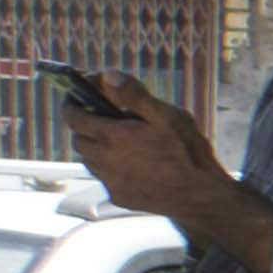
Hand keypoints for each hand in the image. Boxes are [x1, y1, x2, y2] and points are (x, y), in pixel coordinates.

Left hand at [64, 74, 241, 238]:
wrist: (201, 196)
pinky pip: (105, 179)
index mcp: (111, 136)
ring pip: (89, 161)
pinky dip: (110, 169)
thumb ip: (134, 95)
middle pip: (78, 140)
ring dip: (95, 149)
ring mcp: (110, 181)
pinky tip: (132, 166)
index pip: (73, 117)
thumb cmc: (187, 153)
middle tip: (101, 119)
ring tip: (117, 143)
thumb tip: (107, 76)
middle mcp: (104, 160)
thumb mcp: (167, 116)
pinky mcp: (119, 197)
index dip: (71, 105)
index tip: (74, 98)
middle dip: (84, 127)